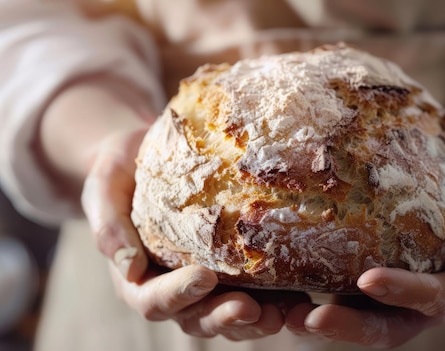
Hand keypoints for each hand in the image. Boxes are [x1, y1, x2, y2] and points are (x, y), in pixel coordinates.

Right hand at [39, 75, 306, 339]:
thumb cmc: (121, 172)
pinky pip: (257, 293)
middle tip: (252, 308)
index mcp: (138, 279)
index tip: (205, 276)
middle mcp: (174, 290)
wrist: (148, 158)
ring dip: (257, 319)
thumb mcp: (104, 188)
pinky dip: (278, 299)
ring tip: (285, 311)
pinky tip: (303, 295)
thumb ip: (108, 224)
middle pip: (198, 317)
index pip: (154, 300)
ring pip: (230, 315)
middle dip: (225, 317)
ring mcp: (207, 285)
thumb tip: (128, 267)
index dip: (178, 294)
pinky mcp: (234, 271)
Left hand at [284, 141, 444, 347]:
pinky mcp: (384, 272)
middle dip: (352, 325)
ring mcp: (406, 288)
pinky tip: (289, 287)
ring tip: (289, 315)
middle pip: (392, 325)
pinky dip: (323, 296)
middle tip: (310, 319)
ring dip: (330, 321)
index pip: (435, 297)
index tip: (368, 279)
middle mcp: (435, 296)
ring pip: (367, 317)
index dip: (403, 292)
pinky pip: (352, 291)